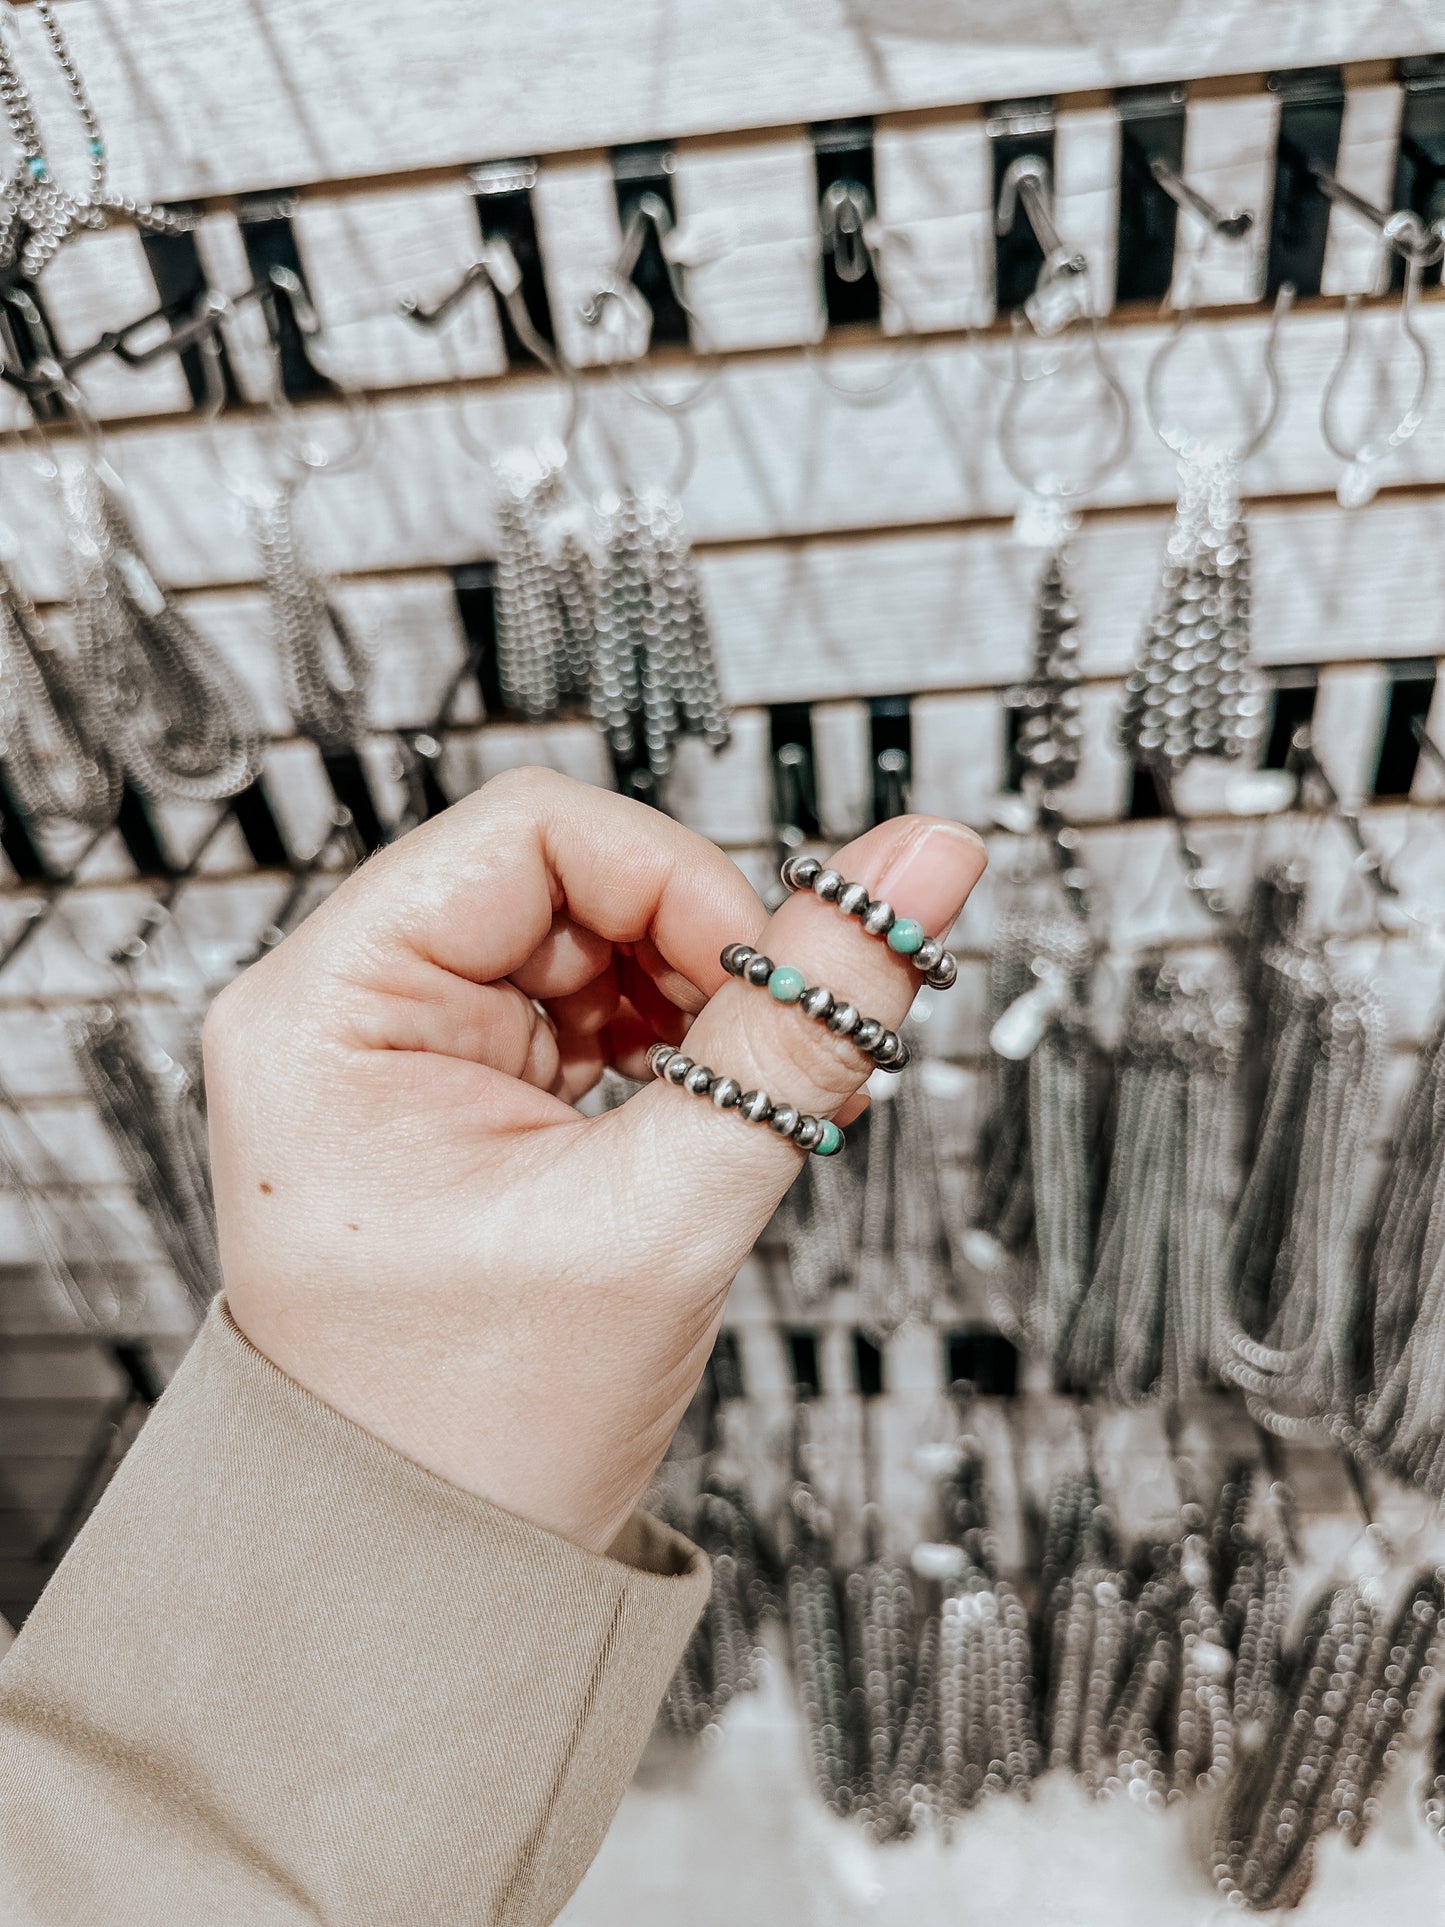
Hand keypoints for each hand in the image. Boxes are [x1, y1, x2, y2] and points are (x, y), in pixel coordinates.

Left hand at [204, 769, 985, 1552]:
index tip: (763, 983)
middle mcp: (339, 1010)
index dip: (680, 882)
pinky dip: (660, 1047)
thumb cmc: (488, 1432)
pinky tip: (677, 1126)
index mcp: (326, 1012)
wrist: (433, 1573)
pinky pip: (577, 1005)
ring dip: (682, 1007)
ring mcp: (390, 1051)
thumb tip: (923, 859)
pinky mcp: (446, 1091)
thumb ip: (805, 1024)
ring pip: (585, 937)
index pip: (535, 828)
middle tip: (758, 1065)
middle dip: (688, 957)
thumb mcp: (668, 1209)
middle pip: (564, 876)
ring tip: (707, 1122)